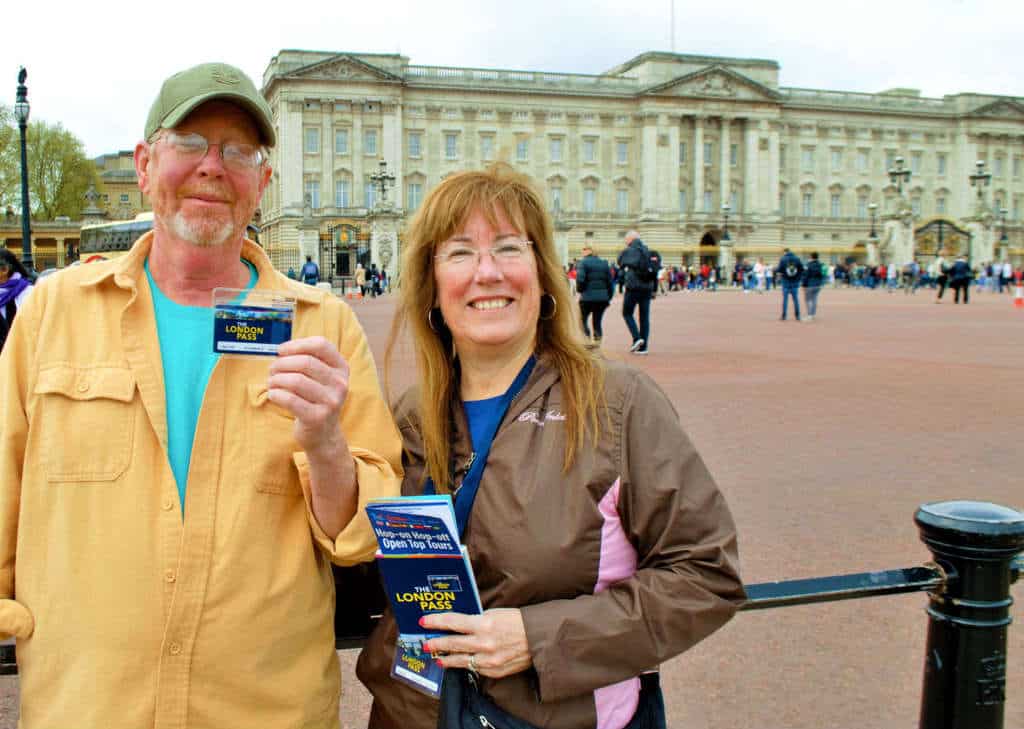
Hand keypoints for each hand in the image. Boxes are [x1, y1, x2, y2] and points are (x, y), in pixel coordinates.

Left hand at [267, 336, 348, 457]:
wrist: (323, 434)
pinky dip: (275, 394)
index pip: (321, 345)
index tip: (281, 351)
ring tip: (272, 383)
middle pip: (305, 362)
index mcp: (341, 368)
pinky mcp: (317, 418)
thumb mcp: (320, 378)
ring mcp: (331, 402)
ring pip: (295, 380)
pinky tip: (273, 395)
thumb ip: (306, 360)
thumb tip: (280, 350)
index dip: (297, 344)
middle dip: (281, 364)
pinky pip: (290, 400)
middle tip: (272, 370)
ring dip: (276, 379)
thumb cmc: (314, 399)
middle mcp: (340, 384)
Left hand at [421, 608, 531, 678]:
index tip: (424, 621)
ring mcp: (488, 660)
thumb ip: (476, 620)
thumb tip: (458, 623)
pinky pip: (474, 668)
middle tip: (425, 644)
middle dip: (436, 643)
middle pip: (452, 643)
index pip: (453, 622)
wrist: (538, 640)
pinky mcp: (493, 671)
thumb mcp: (495, 614)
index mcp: (484, 624)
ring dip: (447, 658)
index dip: (436, 621)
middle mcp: (483, 643)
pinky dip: (466, 664)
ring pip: (460, 660)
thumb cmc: (517, 622)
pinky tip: (460, 662)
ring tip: (438, 657)